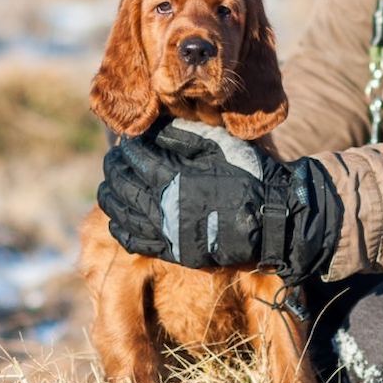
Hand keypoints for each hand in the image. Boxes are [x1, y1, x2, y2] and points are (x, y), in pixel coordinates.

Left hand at [97, 119, 341, 284]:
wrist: (275, 218)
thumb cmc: (250, 176)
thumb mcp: (219, 146)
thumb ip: (182, 137)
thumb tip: (151, 130)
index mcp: (176, 178)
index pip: (137, 158)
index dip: (127, 148)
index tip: (125, 141)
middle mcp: (167, 207)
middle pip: (125, 186)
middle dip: (114, 170)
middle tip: (112, 160)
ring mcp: (170, 233)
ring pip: (125, 214)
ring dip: (111, 197)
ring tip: (108, 185)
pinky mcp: (177, 252)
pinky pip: (138, 242)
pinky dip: (121, 229)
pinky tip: (116, 219)